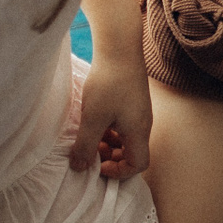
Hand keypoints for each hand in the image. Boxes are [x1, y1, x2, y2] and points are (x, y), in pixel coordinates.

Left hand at [71, 60, 151, 176]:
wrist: (120, 51)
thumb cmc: (108, 84)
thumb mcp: (93, 118)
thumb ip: (86, 145)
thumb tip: (79, 168)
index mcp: (138, 132)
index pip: (138, 164)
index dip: (119, 172)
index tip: (98, 166)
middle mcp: (143, 124)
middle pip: (133, 153)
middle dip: (112, 158)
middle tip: (91, 150)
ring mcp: (139, 112)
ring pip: (127, 139)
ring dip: (109, 144)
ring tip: (90, 135)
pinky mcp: (133, 102)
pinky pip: (124, 126)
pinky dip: (110, 130)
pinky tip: (94, 120)